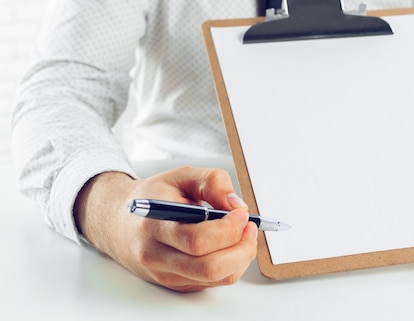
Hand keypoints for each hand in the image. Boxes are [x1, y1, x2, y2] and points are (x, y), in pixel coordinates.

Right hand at [74, 167, 257, 291]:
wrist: (117, 221)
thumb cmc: (152, 197)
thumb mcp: (181, 175)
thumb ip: (212, 182)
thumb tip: (237, 205)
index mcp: (155, 225)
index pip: (197, 240)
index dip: (229, 228)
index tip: (241, 213)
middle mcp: (157, 256)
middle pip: (210, 267)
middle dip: (242, 248)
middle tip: (249, 227)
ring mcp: (166, 274)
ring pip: (216, 279)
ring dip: (241, 257)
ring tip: (242, 234)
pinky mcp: (175, 283)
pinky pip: (213, 282)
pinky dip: (231, 265)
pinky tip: (228, 245)